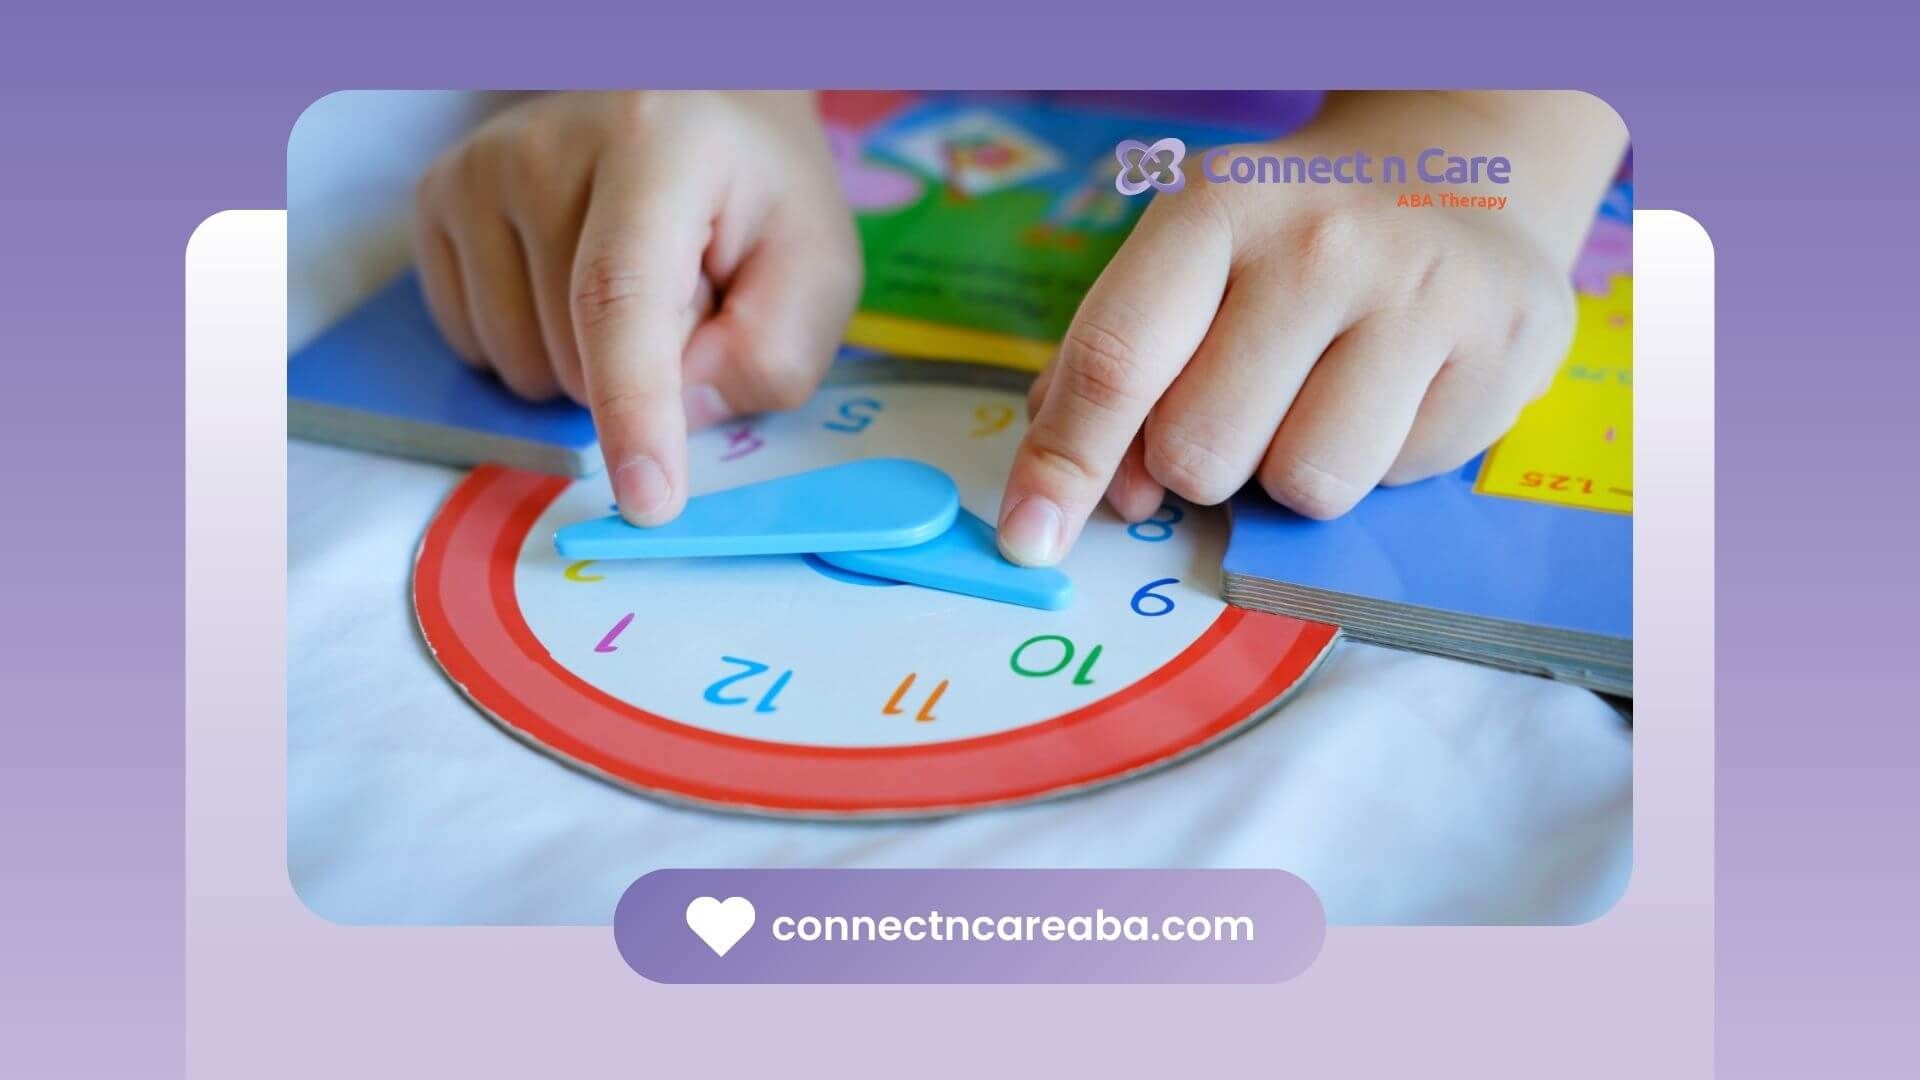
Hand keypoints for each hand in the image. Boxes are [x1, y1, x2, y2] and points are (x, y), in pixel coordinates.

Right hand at [413, 91, 860, 523]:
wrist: (694, 103)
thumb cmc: (758, 194)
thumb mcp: (816, 268)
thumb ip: (772, 353)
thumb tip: (676, 418)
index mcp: (655, 146)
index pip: (622, 298)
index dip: (634, 410)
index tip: (648, 501)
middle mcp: (543, 149)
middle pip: (578, 360)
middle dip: (647, 378)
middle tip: (692, 296)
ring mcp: (477, 174)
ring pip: (523, 369)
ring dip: (589, 367)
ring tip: (638, 282)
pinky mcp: (439, 201)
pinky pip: (478, 349)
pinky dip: (539, 348)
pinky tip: (574, 283)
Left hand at [997, 93, 1623, 565]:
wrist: (1458, 175)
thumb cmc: (1286, 244)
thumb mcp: (1182, 265)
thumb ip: (1109, 372)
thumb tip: (1094, 497)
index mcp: (1216, 208)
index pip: (1118, 359)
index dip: (1066, 463)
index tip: (1031, 539)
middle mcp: (1322, 241)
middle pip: (1203, 451)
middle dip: (1203, 461)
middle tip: (1244, 402)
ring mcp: (1424, 292)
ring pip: (1308, 486)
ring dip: (1295, 472)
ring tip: (1324, 395)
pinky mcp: (1507, 348)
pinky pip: (1400, 479)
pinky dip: (1384, 458)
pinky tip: (1399, 386)